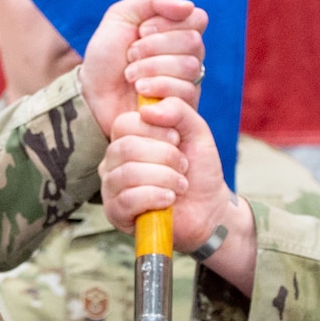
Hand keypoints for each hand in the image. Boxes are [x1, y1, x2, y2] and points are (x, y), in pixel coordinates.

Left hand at [79, 0, 207, 133]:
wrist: (93, 94)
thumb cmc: (107, 56)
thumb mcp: (121, 16)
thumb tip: (187, 5)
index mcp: (177, 31)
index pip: (197, 18)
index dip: (168, 23)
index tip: (142, 29)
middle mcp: (188, 55)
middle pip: (193, 41)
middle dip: (153, 47)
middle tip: (130, 54)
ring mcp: (189, 81)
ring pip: (189, 66)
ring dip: (150, 67)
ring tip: (130, 75)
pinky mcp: (184, 105)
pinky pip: (185, 90)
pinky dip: (156, 87)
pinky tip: (140, 91)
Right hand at [101, 100, 257, 293]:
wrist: (208, 209)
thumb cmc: (198, 170)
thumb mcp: (196, 131)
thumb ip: (178, 108)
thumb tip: (147, 109)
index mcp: (128, 137)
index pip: (124, 123)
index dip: (155, 130)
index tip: (177, 140)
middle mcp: (114, 160)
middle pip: (126, 148)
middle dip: (165, 157)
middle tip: (183, 166)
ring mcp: (111, 186)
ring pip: (128, 173)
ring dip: (165, 178)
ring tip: (180, 185)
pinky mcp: (115, 212)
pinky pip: (128, 199)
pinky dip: (156, 197)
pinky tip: (170, 200)